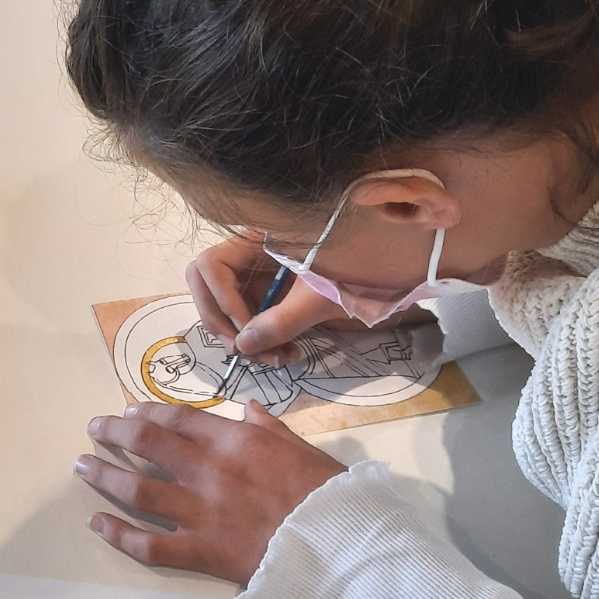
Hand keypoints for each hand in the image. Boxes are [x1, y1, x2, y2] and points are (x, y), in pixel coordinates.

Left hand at [75, 401, 345, 584]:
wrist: (336, 541)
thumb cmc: (324, 492)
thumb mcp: (299, 446)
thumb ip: (268, 427)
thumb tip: (248, 410)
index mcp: (234, 440)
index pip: (177, 418)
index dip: (147, 412)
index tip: (129, 411)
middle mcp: (209, 470)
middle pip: (148, 444)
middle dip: (114, 433)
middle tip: (94, 428)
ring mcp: (200, 511)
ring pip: (138, 490)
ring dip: (105, 475)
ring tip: (82, 465)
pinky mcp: (200, 550)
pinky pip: (149, 543)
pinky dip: (118, 533)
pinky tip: (98, 523)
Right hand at [186, 236, 348, 366]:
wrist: (391, 273)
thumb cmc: (359, 271)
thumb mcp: (320, 296)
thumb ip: (282, 321)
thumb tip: (243, 346)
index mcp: (258, 240)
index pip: (210, 265)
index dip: (220, 298)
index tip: (246, 327)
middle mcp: (251, 256)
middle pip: (207, 288)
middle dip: (221, 323)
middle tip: (244, 350)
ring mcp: (260, 278)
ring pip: (227, 310)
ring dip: (245, 341)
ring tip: (277, 359)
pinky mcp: (272, 298)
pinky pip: (250, 323)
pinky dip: (262, 343)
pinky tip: (286, 355)